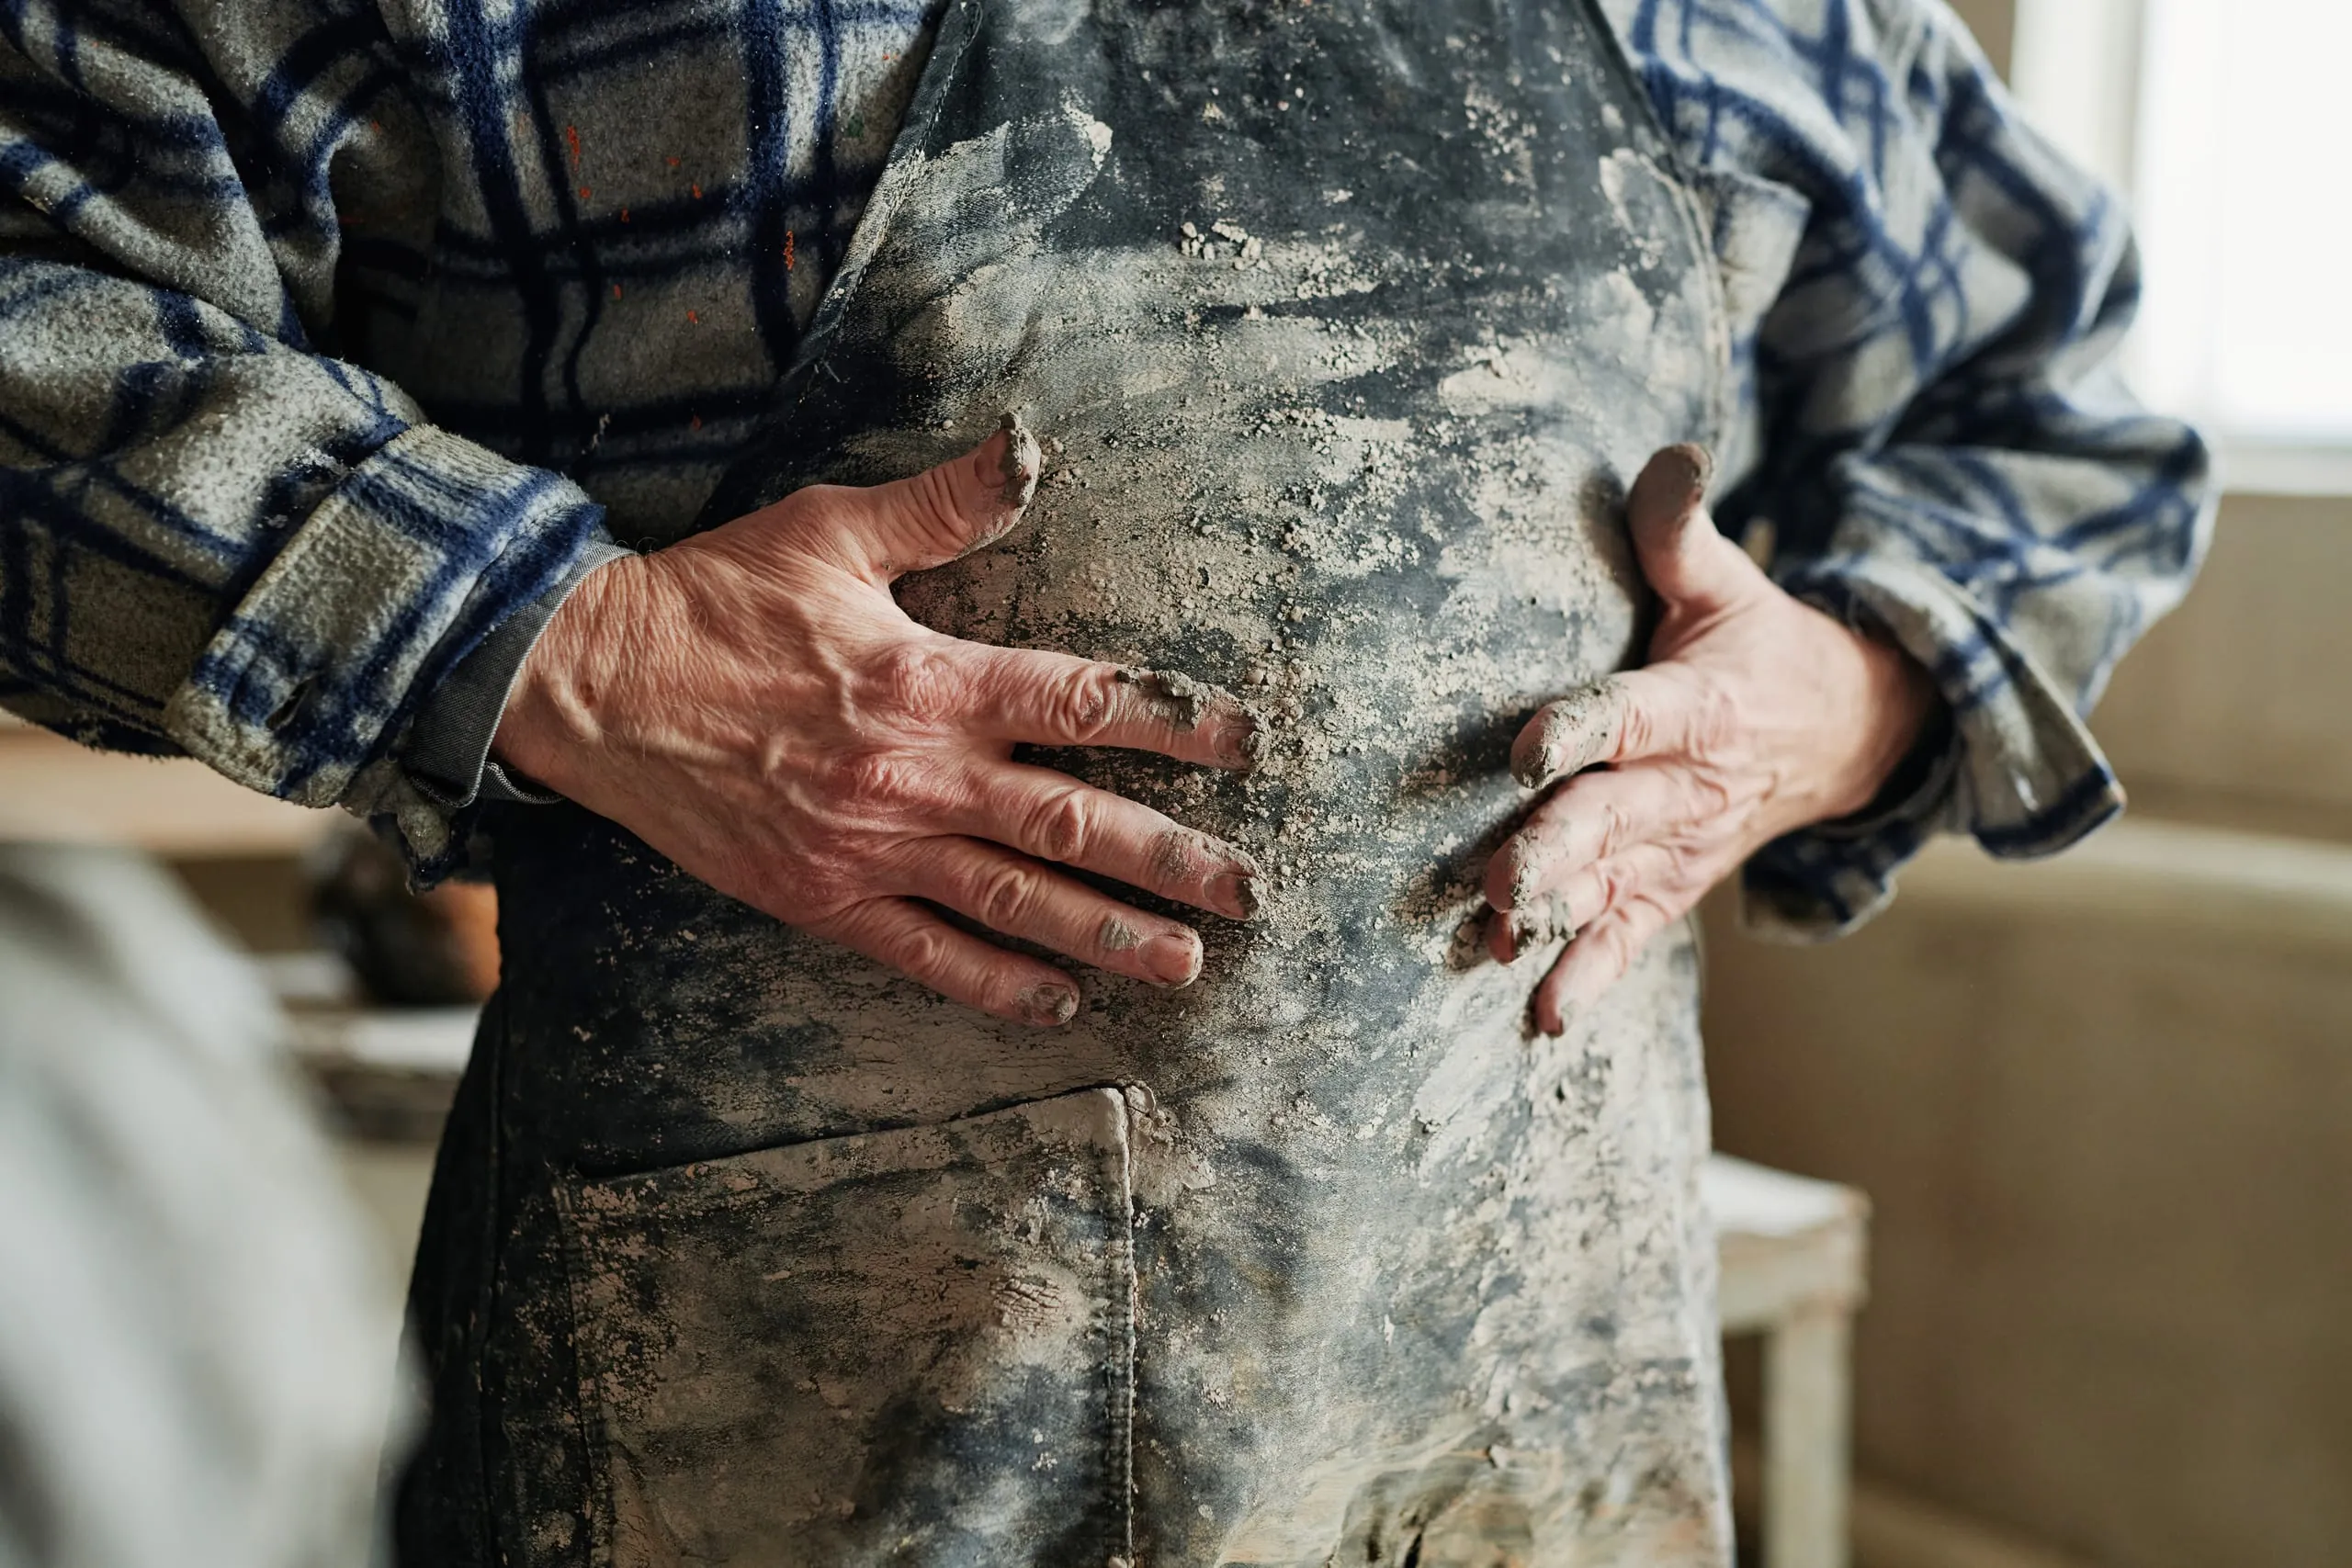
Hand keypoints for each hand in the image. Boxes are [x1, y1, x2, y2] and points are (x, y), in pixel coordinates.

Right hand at [494, 420, 1267, 1026]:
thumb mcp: (829, 530)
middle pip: (1070, 824)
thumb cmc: (713, 602)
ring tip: (1186, 961)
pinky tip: (1060, 1001)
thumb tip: (1027, 450)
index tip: (1243, 746)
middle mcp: (912, 774)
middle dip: (1169, 859)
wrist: (590, 687)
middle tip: (1249, 891)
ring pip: (1014, 902)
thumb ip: (941, 504)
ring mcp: (869, 848)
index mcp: (927, 679)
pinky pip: (926, 956)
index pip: (1079, 704)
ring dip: (1108, 934)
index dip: (1172, 723)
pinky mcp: (822, 899)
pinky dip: (997, 984)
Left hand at [1485, 444, 1937, 1032]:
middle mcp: (1689, 785)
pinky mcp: (1672, 886)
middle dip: (1559, 850)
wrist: (1850, 733)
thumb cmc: (1758, 644)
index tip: (1528, 746)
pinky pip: (1632, 937)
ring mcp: (1681, 846)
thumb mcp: (1730, 582)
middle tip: (1499, 877)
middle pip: (1617, 817)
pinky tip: (1542, 1017)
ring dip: (1561, 922)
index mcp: (1699, 704)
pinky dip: (1591, 978)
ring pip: (1617, 886)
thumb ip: (1681, 530)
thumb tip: (1667, 455)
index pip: (1633, 712)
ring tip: (1500, 947)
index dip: (1583, 726)